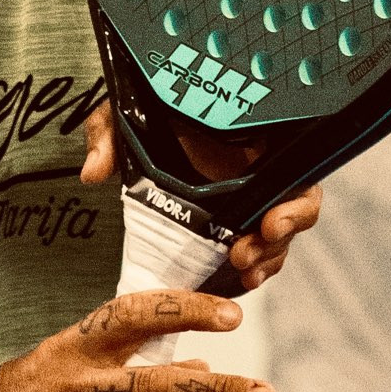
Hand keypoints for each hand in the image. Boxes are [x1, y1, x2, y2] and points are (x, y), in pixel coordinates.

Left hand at [79, 103, 321, 289]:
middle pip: (297, 207)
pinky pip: (258, 248)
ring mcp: (249, 196)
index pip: (295, 167)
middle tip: (244, 254)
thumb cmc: (142, 110)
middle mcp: (259, 165)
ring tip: (241, 271)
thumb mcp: (125, 110)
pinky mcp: (235, 220)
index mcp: (250, 132)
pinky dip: (255, 266)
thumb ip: (109, 133)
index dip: (292, 201)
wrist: (140, 120)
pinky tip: (240, 280)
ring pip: (280, 234)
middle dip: (280, 238)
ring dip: (267, 257)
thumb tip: (93, 172)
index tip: (269, 221)